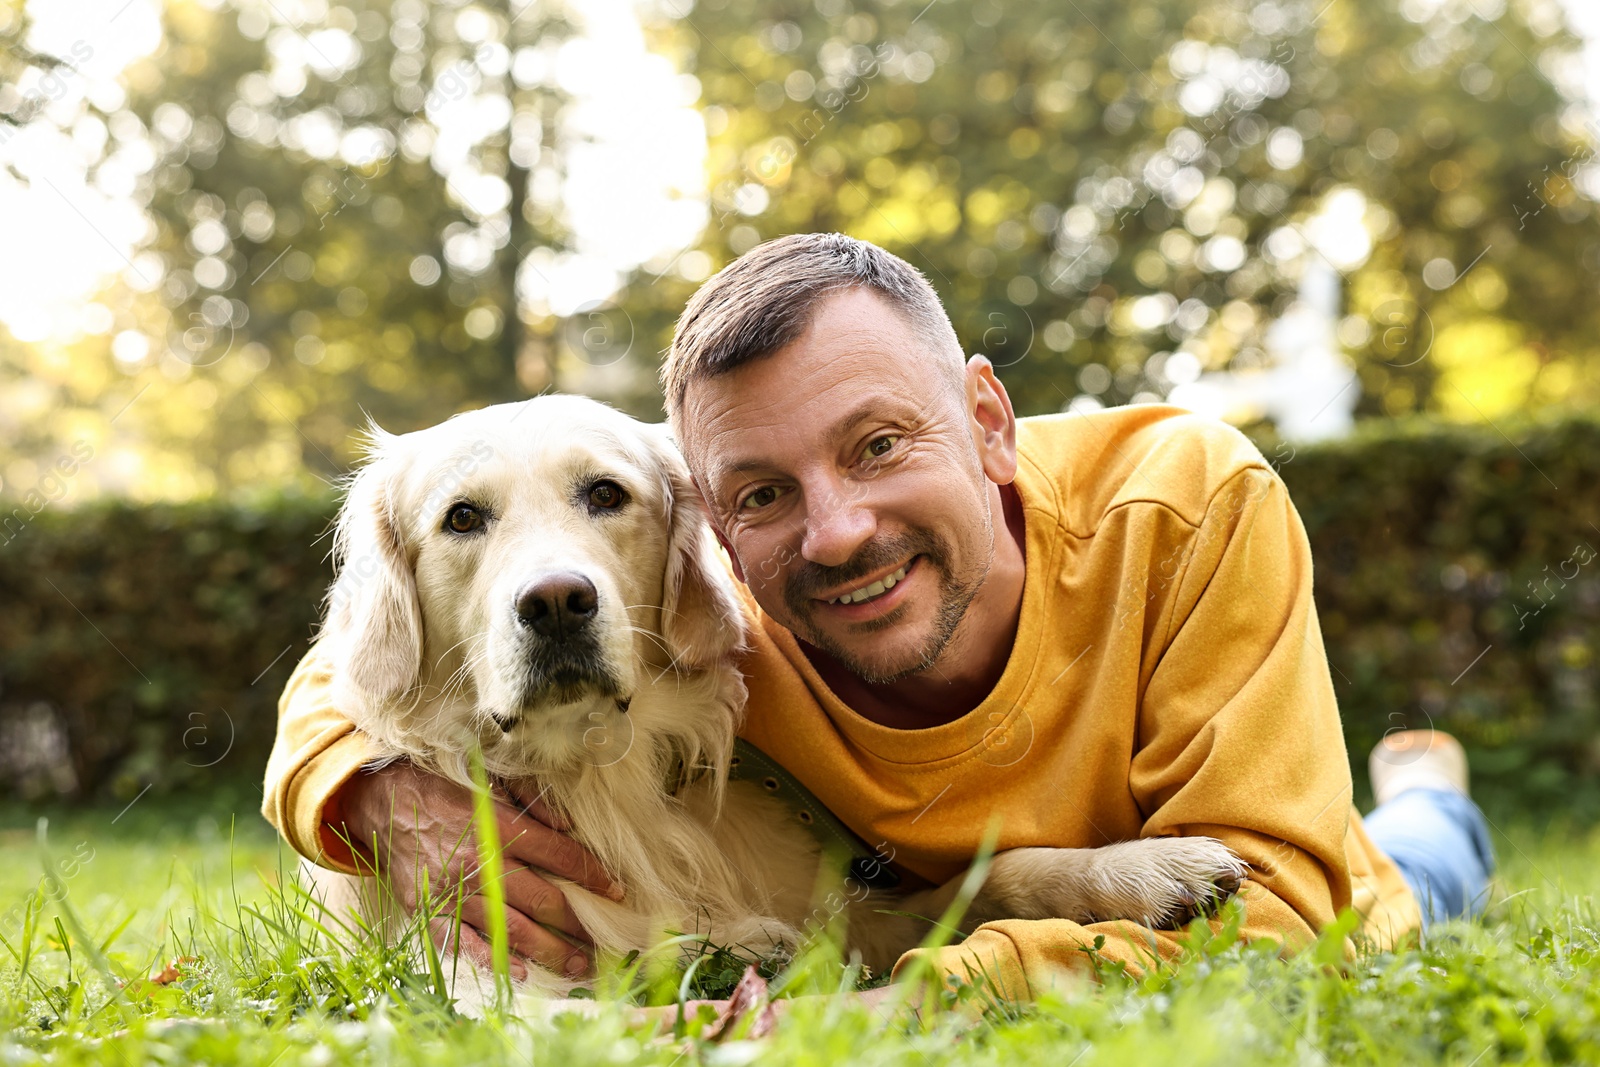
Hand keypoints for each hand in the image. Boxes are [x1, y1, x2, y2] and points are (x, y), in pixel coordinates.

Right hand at [332, 761, 621, 979]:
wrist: (385, 801)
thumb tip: (571, 826)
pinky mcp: (431, 911)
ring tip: (580, 966)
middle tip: (606, 943)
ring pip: (512, 929)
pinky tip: (523, 974)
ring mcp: (455, 891)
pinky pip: (465, 944)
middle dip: (580, 924)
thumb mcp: (493, 778)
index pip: (561, 856)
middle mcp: (482, 862)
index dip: (594, 876)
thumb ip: (534, 799)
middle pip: (544, 900)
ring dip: (551, 951)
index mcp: (501, 826)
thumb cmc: (446, 788)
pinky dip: (495, 962)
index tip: (617, 892)